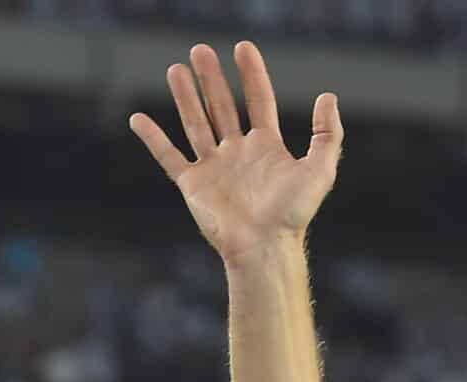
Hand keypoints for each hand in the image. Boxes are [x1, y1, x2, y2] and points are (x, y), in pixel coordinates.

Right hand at [130, 42, 342, 268]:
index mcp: (267, 147)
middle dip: (212, 79)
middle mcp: (238, 153)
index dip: (252, 74)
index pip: (259, 101)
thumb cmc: (293, 215)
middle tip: (200, 50)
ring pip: (196, 124)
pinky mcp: (193, 185)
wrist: (264, 248)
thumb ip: (327, 134)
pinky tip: (138, 119)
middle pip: (223, 107)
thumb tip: (328, 96)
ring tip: (176, 69)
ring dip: (185, 97)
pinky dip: (153, 138)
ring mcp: (214, 168)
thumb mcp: (319, 171)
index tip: (242, 48)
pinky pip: (169, 157)